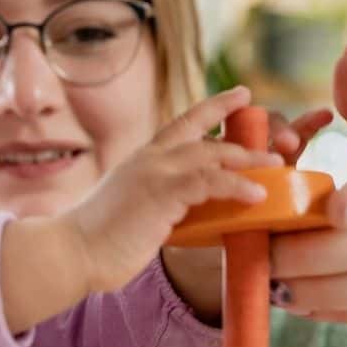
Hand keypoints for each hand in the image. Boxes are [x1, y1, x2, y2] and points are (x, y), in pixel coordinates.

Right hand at [63, 86, 282, 295]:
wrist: (70, 252)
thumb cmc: (97, 242)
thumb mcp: (133, 212)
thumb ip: (160, 204)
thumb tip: (189, 216)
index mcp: (141, 160)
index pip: (181, 125)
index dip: (212, 108)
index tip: (239, 95)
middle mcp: (149, 159)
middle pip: (201, 131)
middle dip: (238, 127)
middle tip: (271, 132)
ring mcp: (154, 172)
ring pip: (211, 154)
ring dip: (248, 159)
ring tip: (275, 165)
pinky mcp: (161, 192)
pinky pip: (210, 182)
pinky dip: (237, 186)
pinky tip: (257, 195)